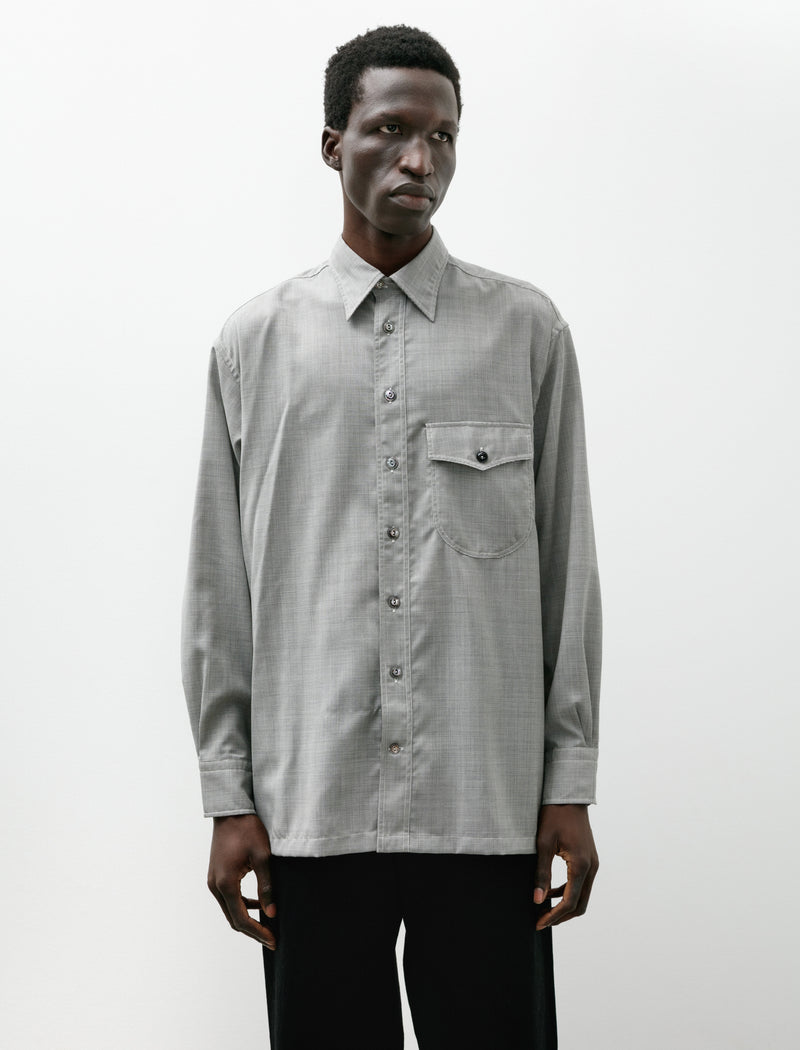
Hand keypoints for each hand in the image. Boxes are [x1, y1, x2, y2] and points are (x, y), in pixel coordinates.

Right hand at [207, 813, 277, 949]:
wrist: (231, 811)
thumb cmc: (248, 829)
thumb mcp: (263, 856)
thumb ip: (267, 887)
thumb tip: (272, 913)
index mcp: (225, 884)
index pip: (241, 919)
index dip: (258, 933)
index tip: (274, 941)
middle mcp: (215, 886)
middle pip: (233, 919)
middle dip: (253, 931)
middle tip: (272, 939)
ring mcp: (213, 881)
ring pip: (229, 910)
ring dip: (247, 919)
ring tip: (268, 925)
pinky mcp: (216, 875)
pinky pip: (228, 898)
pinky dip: (241, 905)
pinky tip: (257, 904)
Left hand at [533, 803, 597, 930]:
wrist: (569, 796)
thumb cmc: (554, 816)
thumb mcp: (543, 844)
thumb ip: (541, 873)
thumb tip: (537, 900)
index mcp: (580, 865)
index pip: (569, 902)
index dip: (554, 916)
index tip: (539, 923)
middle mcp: (591, 867)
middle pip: (580, 904)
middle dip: (561, 916)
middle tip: (541, 921)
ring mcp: (593, 863)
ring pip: (583, 895)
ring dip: (565, 905)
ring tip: (544, 908)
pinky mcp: (590, 859)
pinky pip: (582, 883)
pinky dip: (569, 892)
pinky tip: (552, 891)